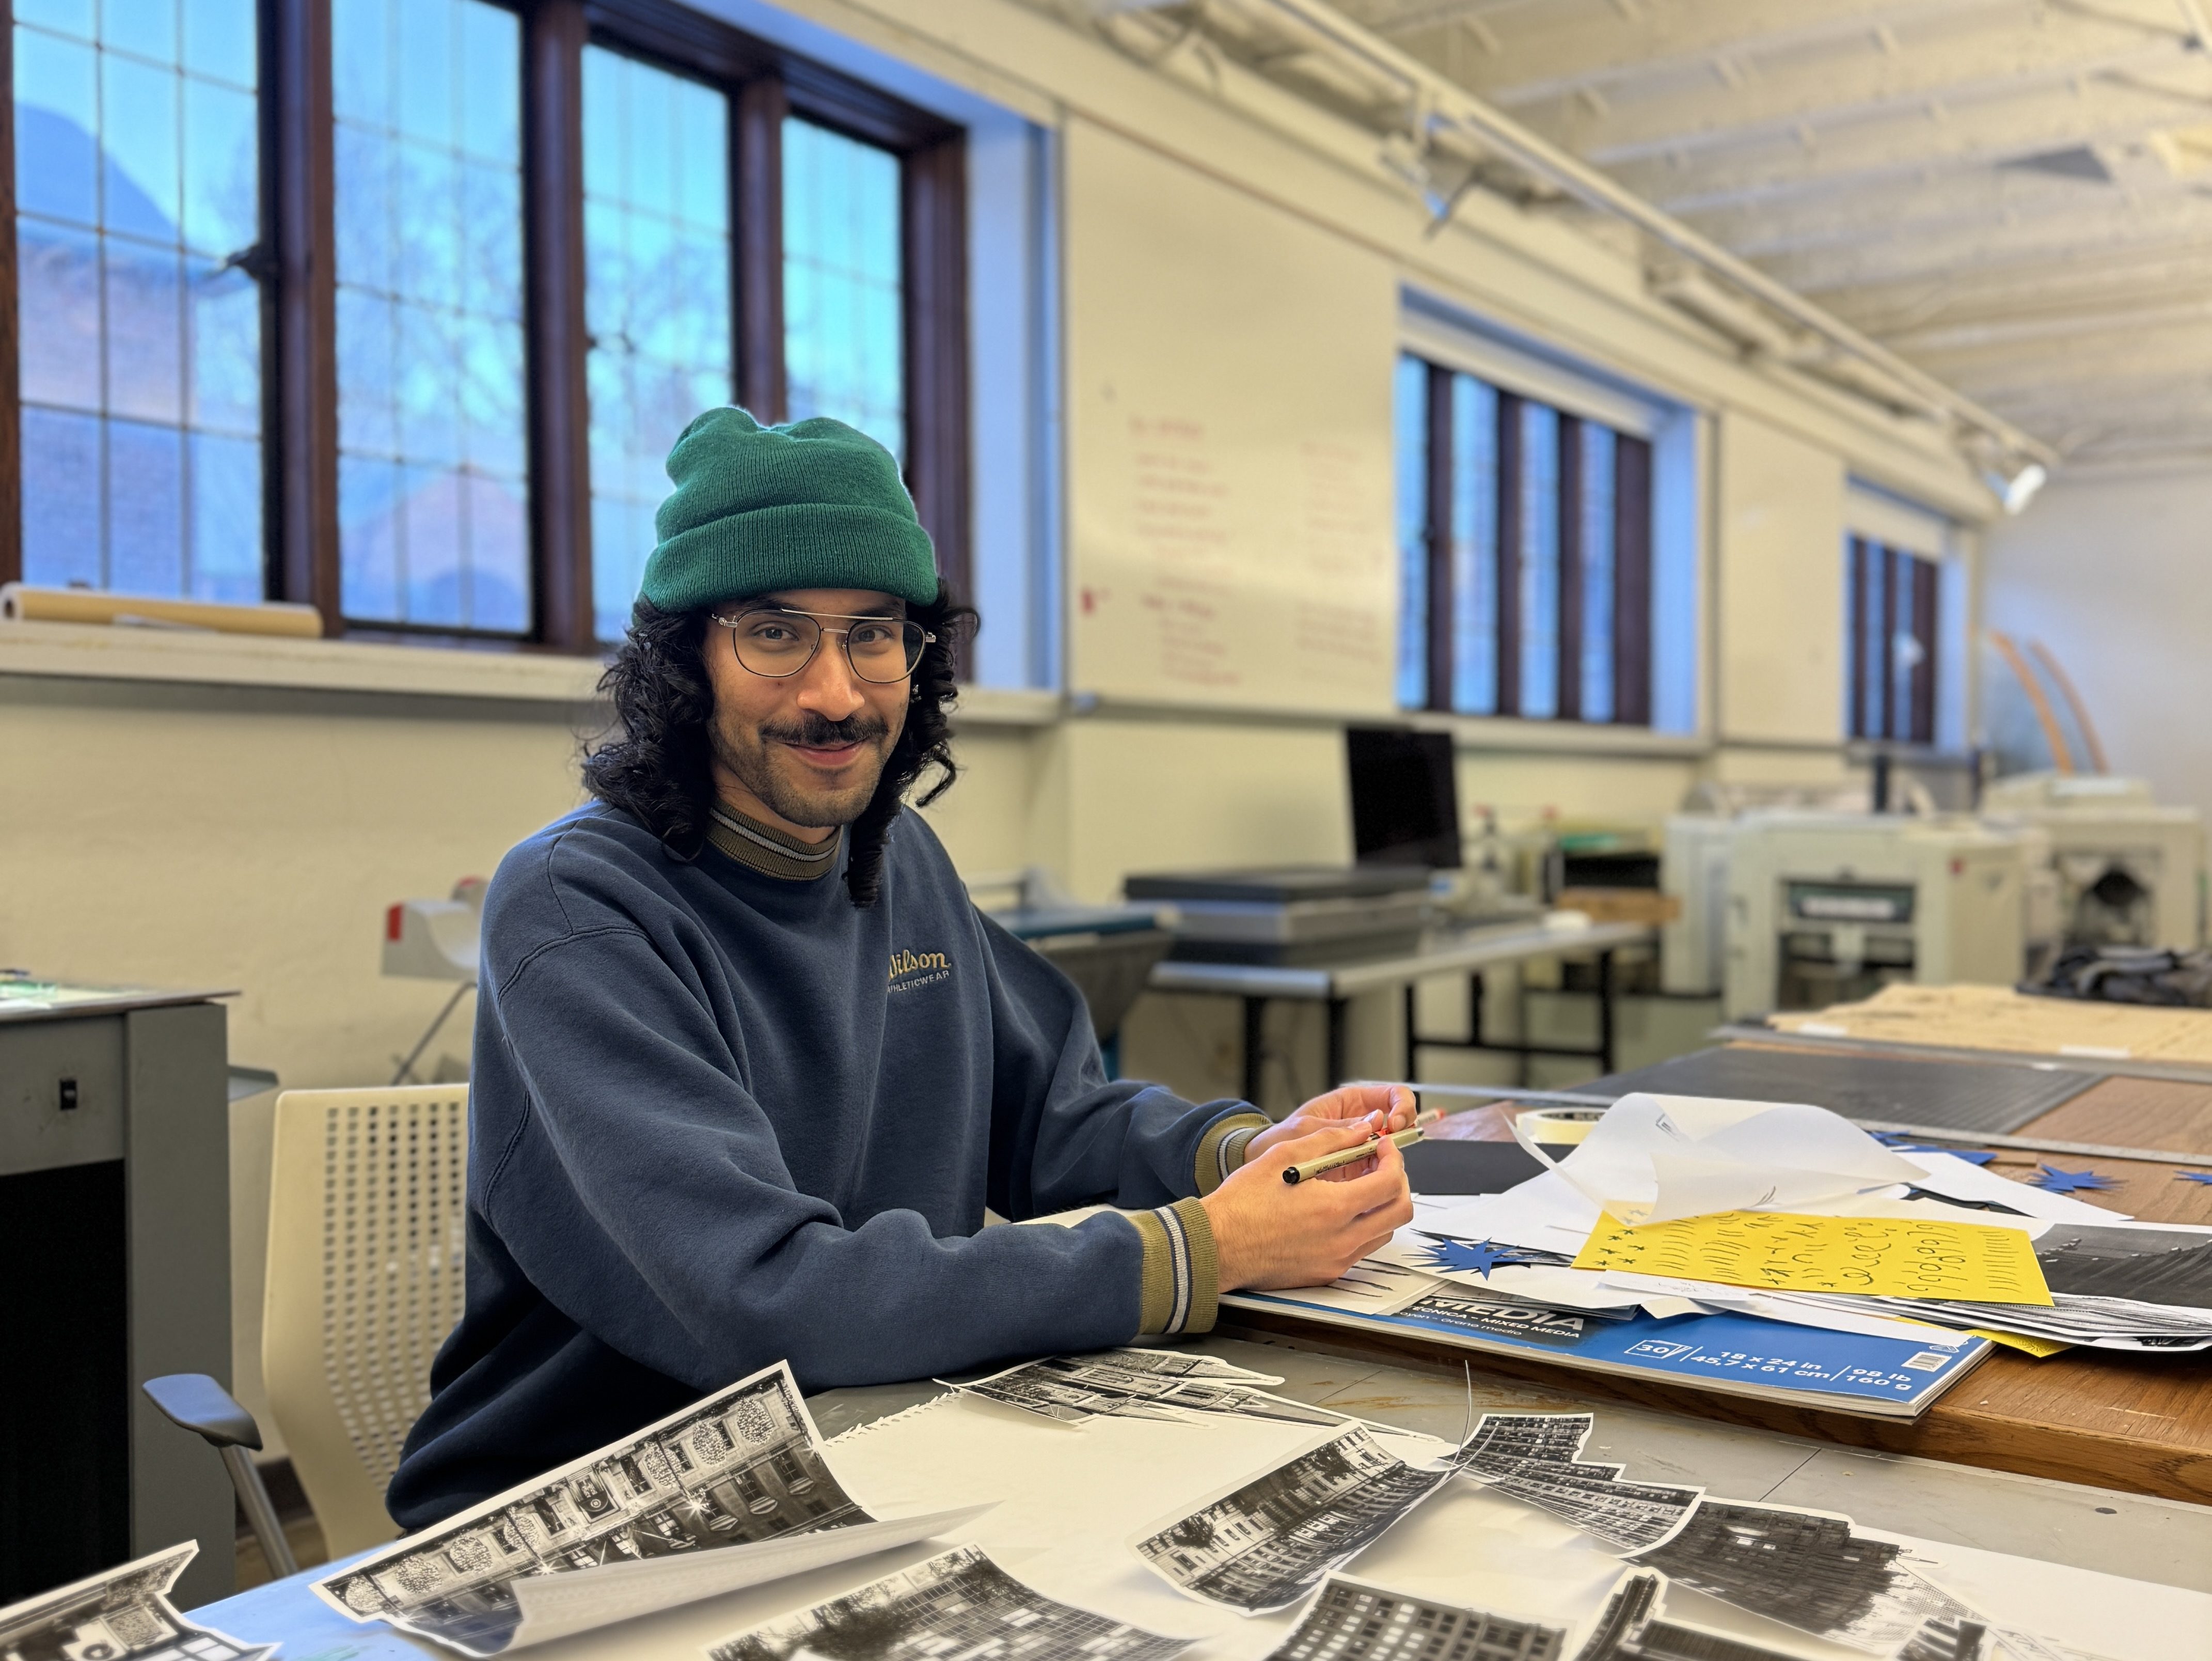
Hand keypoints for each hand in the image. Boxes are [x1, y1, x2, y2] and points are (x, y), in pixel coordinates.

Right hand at [1203, 1119, 1414, 1290]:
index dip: (1393, 1160)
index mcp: (1335, 1208)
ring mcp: (1337, 1260)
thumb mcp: (1285, 1155)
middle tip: (1380, 1167)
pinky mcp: (1327, 1273)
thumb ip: (1331, 1140)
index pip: (1390, 1183)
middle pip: (1399, 1211)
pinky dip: (1361, 1226)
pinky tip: (1338, 1211)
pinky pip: (1360, 1249)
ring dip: (1381, 1206)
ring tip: (1358, 1186)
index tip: (1382, 1149)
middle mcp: (1342, 1239)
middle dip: (1398, 1183)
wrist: (1218, 1245)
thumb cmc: (1243, 1203)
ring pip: (1383, 1232)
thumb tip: (1362, 1131)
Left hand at [1245, 1082, 1416, 1169]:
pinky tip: (1372, 1183)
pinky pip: (1377, 1172)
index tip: (1395, 1123)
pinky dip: (1380, 1177)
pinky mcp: (1357, 1171)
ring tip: (1380, 1167)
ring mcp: (1360, 1148)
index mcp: (1350, 1103)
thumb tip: (1373, 1123)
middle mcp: (1360, 1124)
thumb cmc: (1277, 1139)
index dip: (1401, 1106)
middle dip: (1402, 1133)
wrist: (1262, 1167)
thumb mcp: (1304, 1129)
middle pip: (1399, 1123)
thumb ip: (1337, 1128)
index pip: (1392, 1095)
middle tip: (1392, 1147)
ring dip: (1391, 1158)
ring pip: (1392, 1150)